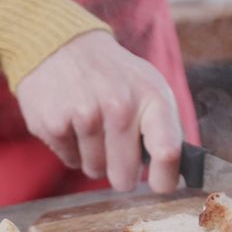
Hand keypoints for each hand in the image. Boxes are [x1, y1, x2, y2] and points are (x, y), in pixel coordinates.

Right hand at [16, 31, 182, 192]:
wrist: (62, 46)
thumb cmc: (114, 75)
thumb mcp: (149, 88)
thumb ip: (165, 129)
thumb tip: (178, 174)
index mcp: (151, 97)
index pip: (167, 153)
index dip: (165, 179)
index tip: (160, 185)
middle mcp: (119, 106)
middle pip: (124, 177)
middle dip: (121, 173)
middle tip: (117, 151)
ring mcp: (84, 115)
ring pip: (95, 170)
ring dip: (94, 157)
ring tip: (91, 124)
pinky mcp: (54, 123)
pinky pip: (70, 161)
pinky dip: (72, 148)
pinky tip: (71, 120)